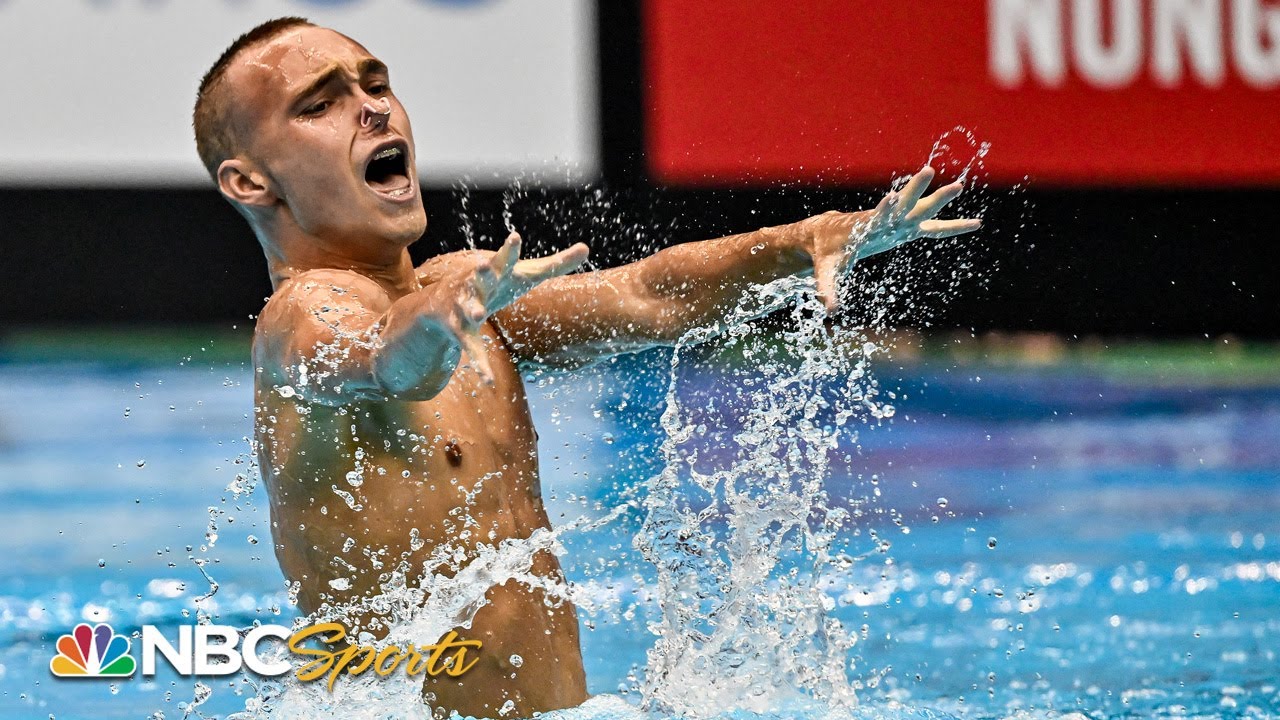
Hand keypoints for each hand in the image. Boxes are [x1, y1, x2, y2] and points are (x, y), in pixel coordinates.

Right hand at [448, 232, 588, 382]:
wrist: (442, 303)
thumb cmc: (496, 284)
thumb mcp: (525, 274)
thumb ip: (556, 263)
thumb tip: (586, 247)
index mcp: (497, 272)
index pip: (505, 258)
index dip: (510, 249)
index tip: (514, 237)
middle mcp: (477, 285)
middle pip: (481, 277)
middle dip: (482, 270)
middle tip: (484, 263)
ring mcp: (465, 307)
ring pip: (469, 309)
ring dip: (472, 310)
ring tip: (477, 314)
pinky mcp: (459, 331)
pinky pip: (470, 349)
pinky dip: (480, 364)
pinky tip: (488, 381)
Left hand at [808, 166, 980, 311]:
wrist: (828, 234)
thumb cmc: (827, 251)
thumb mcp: (827, 270)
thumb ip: (828, 288)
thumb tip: (829, 311)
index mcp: (866, 228)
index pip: (876, 217)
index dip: (884, 209)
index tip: (892, 197)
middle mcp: (885, 221)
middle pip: (904, 204)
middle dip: (916, 190)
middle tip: (929, 172)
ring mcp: (898, 224)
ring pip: (921, 208)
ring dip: (938, 198)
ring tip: (958, 185)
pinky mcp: (906, 229)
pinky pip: (934, 227)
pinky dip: (952, 226)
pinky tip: (975, 224)